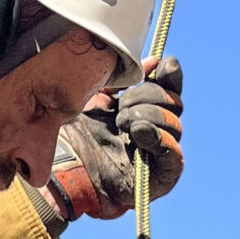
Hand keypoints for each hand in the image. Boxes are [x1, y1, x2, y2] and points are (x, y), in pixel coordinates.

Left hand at [46, 55, 183, 222]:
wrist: (65, 168)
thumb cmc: (79, 133)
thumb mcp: (100, 96)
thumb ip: (126, 77)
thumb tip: (156, 61)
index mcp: (146, 109)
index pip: (171, 88)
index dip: (170, 75)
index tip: (161, 66)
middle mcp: (159, 130)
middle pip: (174, 103)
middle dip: (148, 97)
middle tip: (120, 108)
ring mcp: (162, 154)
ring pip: (174, 125)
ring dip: (147, 117)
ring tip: (120, 124)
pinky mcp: (163, 177)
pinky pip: (173, 154)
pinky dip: (158, 138)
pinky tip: (138, 132)